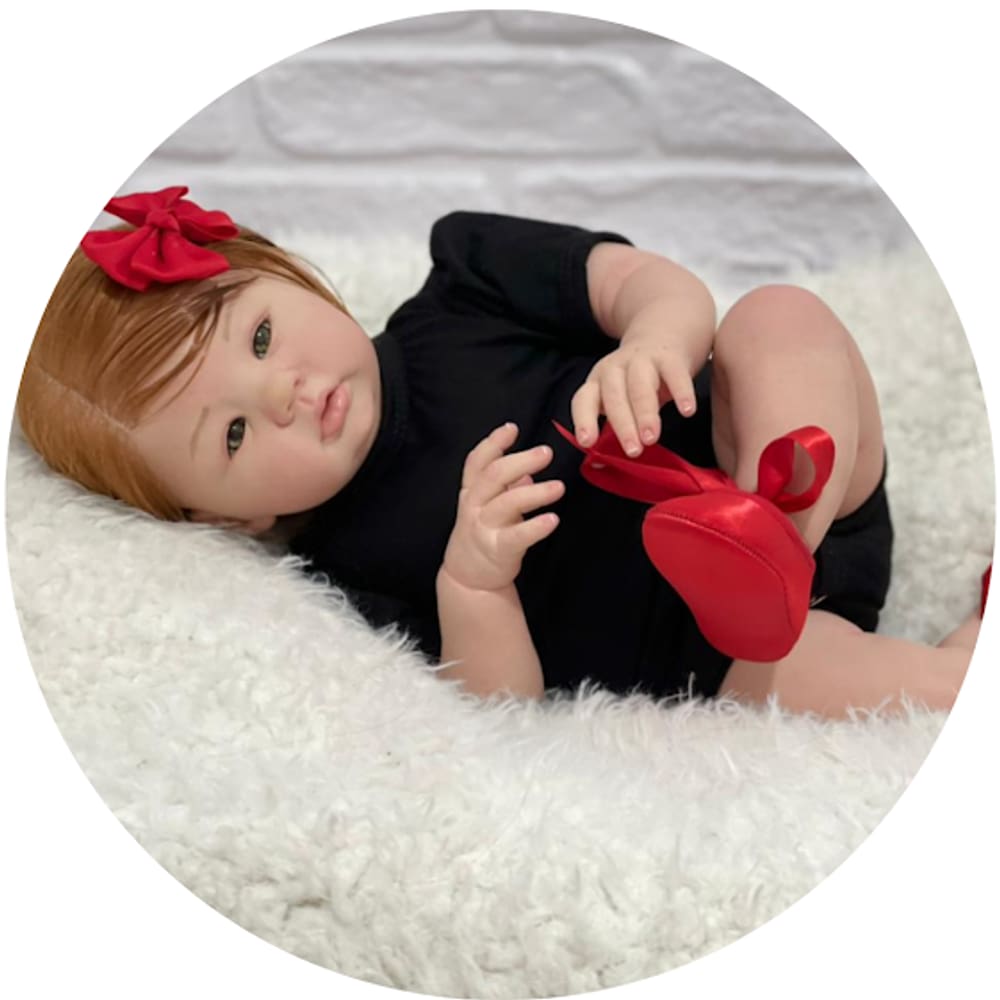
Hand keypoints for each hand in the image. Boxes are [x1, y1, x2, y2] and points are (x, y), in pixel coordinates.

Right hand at [442, 423, 563, 591]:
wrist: (468, 578)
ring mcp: (483, 528)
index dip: (493, 443)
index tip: (512, 428)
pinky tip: (552, 520)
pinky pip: (517, 536)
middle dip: (520, 461)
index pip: (477, 461)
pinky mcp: (496, 550)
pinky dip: (535, 527)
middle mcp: (475, 506)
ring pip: (507, 503)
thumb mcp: (489, 506)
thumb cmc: (484, 535)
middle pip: (494, 476)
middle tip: (546, 453)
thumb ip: (506, 487)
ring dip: (535, 493)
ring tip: (559, 487)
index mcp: (472, 492)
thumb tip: (528, 471)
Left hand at [570, 333, 697, 456]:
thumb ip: (611, 427)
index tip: (587, 442)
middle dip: (622, 425)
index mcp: (598, 381)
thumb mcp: (620, 398)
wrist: (664, 331)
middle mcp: (615, 368)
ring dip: (645, 413)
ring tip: (652, 438)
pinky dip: (681, 392)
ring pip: (640, 385)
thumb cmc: (639, 378)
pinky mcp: (670, 356)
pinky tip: (687, 411)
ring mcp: (642, 359)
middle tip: (633, 450)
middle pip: (614, 396)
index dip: (583, 420)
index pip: (584, 399)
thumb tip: (595, 462)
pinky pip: (674, 373)